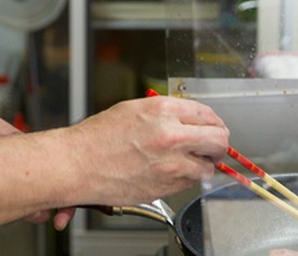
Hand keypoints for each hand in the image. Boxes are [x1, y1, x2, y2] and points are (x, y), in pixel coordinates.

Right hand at [63, 95, 228, 207]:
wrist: (78, 164)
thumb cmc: (99, 137)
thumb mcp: (134, 109)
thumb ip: (166, 113)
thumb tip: (189, 119)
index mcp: (163, 110)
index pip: (208, 114)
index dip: (214, 122)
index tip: (213, 127)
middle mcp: (171, 136)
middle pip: (218, 140)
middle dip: (218, 144)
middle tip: (212, 146)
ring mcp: (171, 164)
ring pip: (207, 167)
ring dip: (201, 164)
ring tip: (185, 161)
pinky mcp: (166, 187)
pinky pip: (189, 183)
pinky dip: (185, 178)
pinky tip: (167, 171)